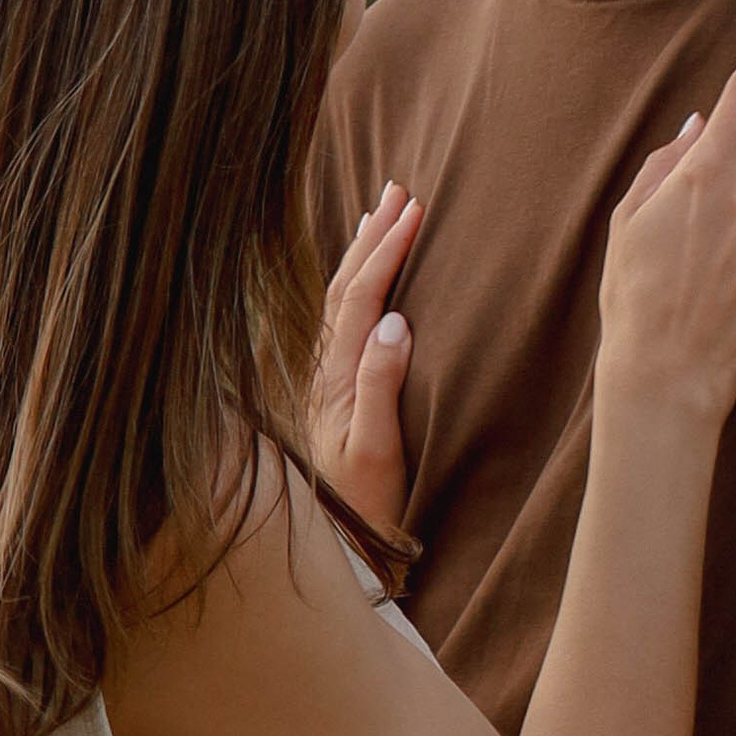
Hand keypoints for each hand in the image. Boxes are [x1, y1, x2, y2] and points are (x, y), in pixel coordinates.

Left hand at [312, 182, 422, 528]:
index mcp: (337, 376)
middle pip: (344, 285)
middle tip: (399, 189)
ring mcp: (321, 377)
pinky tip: (358, 275)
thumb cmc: (363, 503)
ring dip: (360, 252)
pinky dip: (351, 283)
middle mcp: (322, 369)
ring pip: (337, 297)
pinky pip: (336, 318)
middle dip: (373, 235)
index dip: (387, 251)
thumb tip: (397, 323)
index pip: (361, 296)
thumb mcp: (378, 450)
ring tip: (379, 213)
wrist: (337, 546)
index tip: (413, 211)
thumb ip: (382, 386)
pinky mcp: (327, 390)